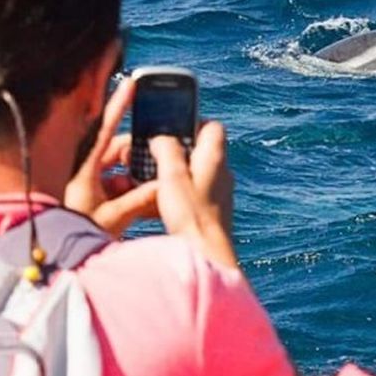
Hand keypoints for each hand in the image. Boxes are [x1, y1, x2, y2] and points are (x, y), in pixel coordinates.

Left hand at [64, 78, 159, 237]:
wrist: (54, 259)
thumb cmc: (73, 236)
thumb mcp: (113, 218)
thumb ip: (141, 200)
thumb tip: (167, 186)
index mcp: (82, 169)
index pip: (104, 129)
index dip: (119, 105)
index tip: (132, 84)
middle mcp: (81, 172)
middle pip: (116, 150)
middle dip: (139, 154)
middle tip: (160, 159)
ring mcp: (84, 185)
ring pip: (117, 169)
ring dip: (137, 177)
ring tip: (156, 188)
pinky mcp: (88, 198)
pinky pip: (114, 185)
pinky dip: (130, 190)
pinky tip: (146, 202)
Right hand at [151, 123, 237, 269]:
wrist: (207, 253)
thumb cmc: (191, 215)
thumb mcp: (172, 176)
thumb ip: (167, 150)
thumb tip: (162, 137)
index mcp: (214, 157)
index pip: (212, 126)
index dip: (192, 122)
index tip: (170, 128)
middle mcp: (222, 171)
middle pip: (201, 148)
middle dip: (177, 149)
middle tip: (153, 155)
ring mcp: (220, 190)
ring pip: (196, 171)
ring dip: (176, 172)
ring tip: (153, 179)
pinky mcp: (214, 208)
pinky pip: (196, 191)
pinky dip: (180, 191)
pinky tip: (161, 202)